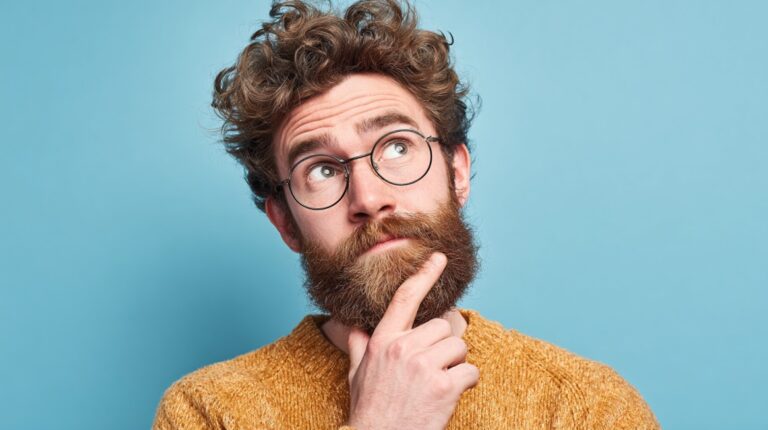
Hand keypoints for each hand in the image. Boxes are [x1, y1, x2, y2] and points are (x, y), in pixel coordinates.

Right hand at [345, 252, 479, 429]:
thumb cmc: (369, 410)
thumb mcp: (356, 374)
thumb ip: (358, 346)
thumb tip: (352, 328)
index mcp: (382, 341)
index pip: (405, 298)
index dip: (424, 275)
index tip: (439, 258)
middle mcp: (403, 349)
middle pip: (443, 327)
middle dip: (444, 347)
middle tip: (432, 370)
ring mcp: (424, 367)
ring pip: (459, 348)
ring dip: (456, 365)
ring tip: (438, 385)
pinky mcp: (444, 388)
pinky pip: (470, 372)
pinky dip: (466, 384)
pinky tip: (449, 397)